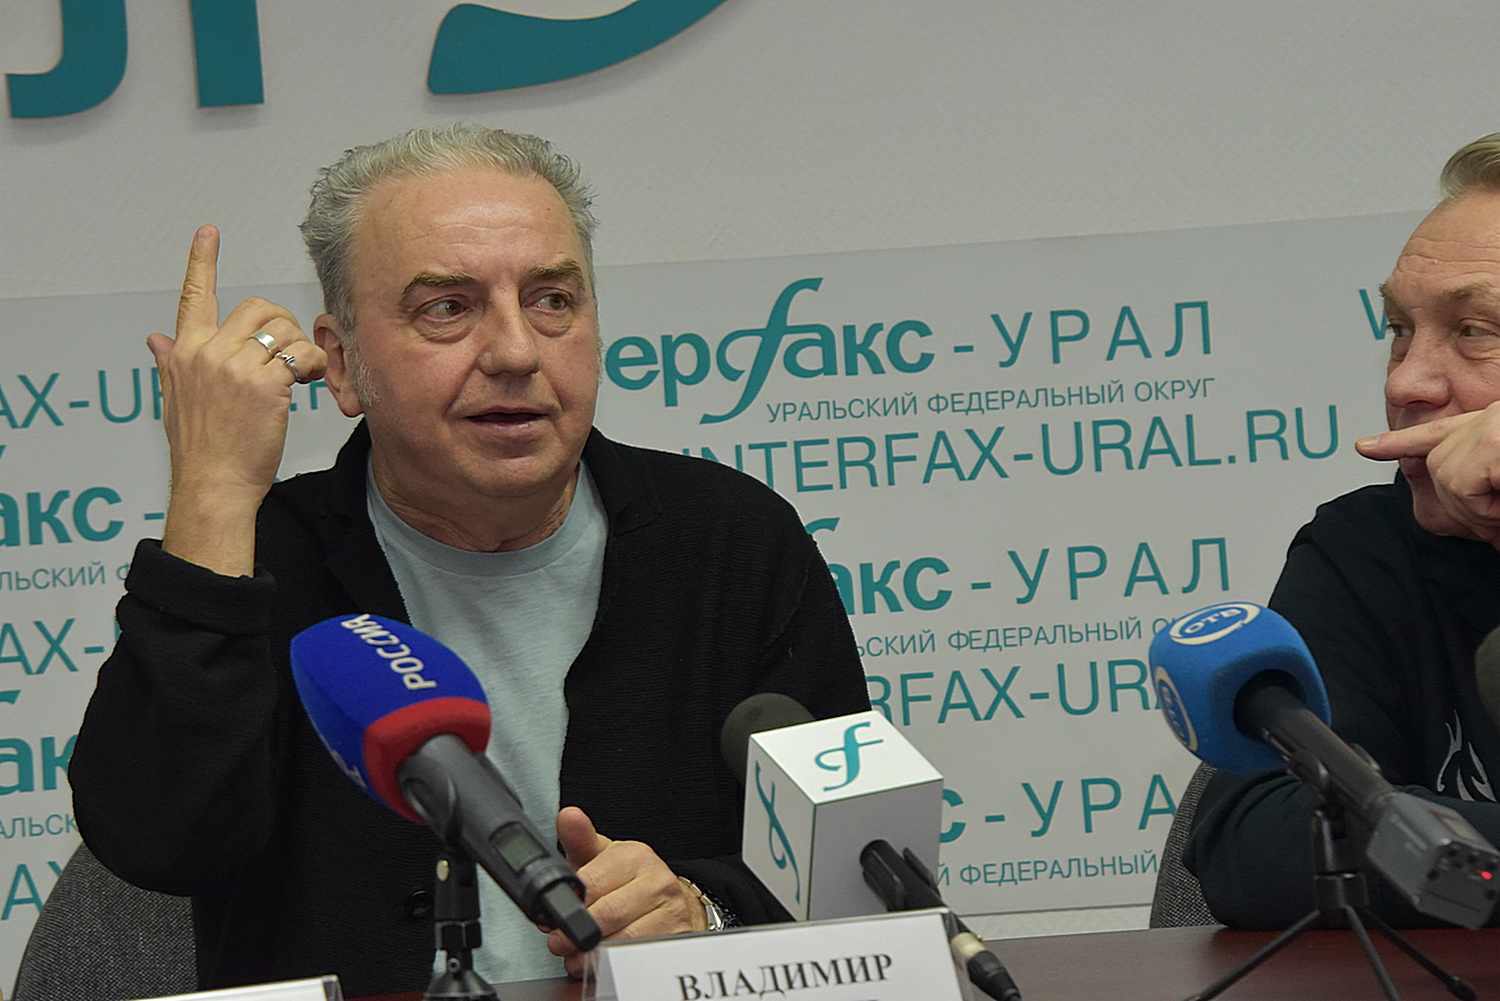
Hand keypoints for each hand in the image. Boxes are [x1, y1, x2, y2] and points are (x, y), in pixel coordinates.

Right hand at [151, 226, 326, 574]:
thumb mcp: (176, 401)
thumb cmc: (201, 449)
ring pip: (282, 328)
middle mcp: (205, 352)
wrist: (212, 484)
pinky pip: (301, 355)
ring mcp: (233, 365)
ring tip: (300, 374)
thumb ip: (170, 364)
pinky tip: (310, 384)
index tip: (208, 233)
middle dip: (283, 325)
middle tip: (291, 355)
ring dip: (301, 347)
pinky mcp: (264, 383)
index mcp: (184, 352)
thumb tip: (155, 339)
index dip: (201, 261)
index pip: (192, 296)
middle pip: (257, 307)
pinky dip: (314, 367)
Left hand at [546, 806, 706, 976]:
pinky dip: (611, 967)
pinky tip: (602, 959)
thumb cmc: (629, 881)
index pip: (591, 884)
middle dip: (574, 935)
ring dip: (590, 956)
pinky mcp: (676, 940)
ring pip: (619, 943)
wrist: (670, 901)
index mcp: (635, 856)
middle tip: (561, 941)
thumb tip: (568, 817)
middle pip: (604, 916)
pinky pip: (635, 960)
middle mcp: (657, 881)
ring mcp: (670, 912)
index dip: (566, 906)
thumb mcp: (602, 857)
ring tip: (579, 952)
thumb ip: (579, 839)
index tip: (553, 917)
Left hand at [1357, 404, 1499, 545]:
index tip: (1365, 446)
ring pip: (1448, 482)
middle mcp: (1490, 418)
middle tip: (1497, 520)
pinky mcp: (1494, 441)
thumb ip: (1477, 480)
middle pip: (1435, 466)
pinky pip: (1462, 489)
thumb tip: (1467, 520)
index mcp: (1494, 426)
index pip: (1437, 432)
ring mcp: (1491, 425)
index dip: (1400, 442)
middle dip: (1462, 505)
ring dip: (1481, 512)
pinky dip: (1486, 510)